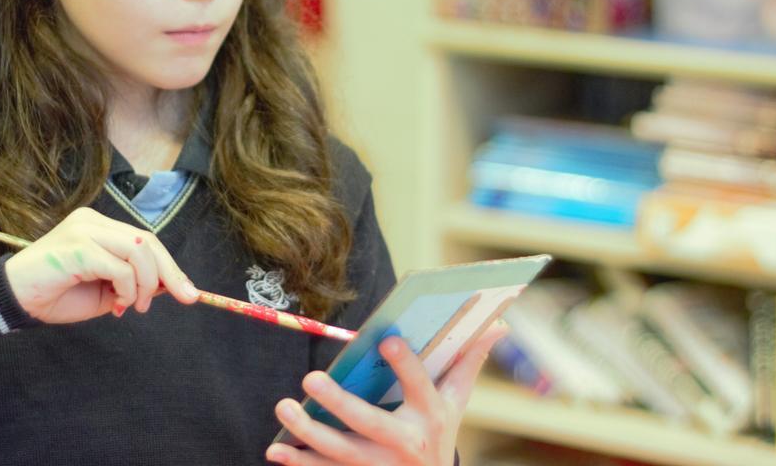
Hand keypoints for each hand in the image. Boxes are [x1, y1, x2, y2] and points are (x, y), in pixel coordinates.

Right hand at [4, 207, 199, 323]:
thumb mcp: (104, 291)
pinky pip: (120, 267)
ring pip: (139, 250)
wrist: (13, 301)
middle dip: (171, 272)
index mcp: (99, 227)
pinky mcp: (78, 246)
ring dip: (146, 284)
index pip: (145, 239)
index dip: (169, 265)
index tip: (188, 290)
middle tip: (187, 297)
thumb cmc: (56, 295)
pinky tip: (118, 303)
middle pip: (148, 240)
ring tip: (134, 306)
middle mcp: (93, 221)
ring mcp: (85, 230)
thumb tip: (171, 286)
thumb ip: (132, 284)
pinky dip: (127, 288)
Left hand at [266, 322, 507, 464]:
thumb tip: (499, 323)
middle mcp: (405, 445)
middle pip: (370, 424)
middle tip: (310, 378)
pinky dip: (299, 463)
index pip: (421, 387)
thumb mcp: (456, 402)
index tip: (386, 340)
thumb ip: (468, 361)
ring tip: (284, 406)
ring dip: (308, 432)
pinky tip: (276, 449)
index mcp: (431, 416)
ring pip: (340, 452)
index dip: (406, 364)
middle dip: (340, 402)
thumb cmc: (438, 433)